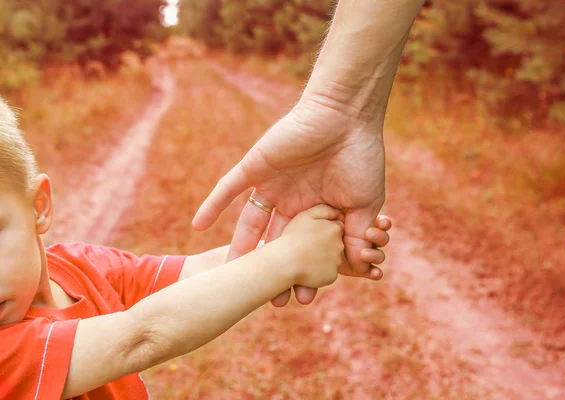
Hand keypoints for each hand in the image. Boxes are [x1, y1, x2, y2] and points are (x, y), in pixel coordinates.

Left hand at [192, 99, 384, 305]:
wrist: (346, 117)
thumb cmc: (361, 158)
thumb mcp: (366, 204)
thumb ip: (357, 234)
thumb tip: (359, 266)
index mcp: (317, 209)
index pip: (304, 247)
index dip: (303, 271)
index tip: (303, 296)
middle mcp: (292, 200)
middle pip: (276, 242)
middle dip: (271, 269)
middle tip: (269, 298)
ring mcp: (272, 185)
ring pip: (250, 222)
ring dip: (239, 247)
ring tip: (229, 273)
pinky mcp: (255, 167)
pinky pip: (228, 189)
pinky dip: (212, 205)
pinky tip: (197, 225)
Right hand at [280, 205, 343, 288]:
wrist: (285, 261)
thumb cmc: (293, 237)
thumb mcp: (306, 215)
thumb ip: (324, 210)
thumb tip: (337, 213)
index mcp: (335, 229)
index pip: (336, 228)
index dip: (323, 232)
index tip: (312, 235)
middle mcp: (340, 245)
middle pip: (335, 244)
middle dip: (325, 245)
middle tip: (308, 247)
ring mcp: (337, 262)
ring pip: (332, 259)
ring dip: (322, 259)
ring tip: (306, 258)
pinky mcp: (332, 276)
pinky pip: (328, 273)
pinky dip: (320, 272)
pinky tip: (308, 269)